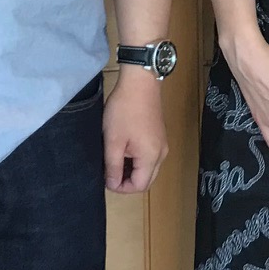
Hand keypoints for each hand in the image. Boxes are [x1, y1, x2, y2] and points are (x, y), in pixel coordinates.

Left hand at [102, 71, 168, 193]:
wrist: (140, 82)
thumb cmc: (124, 110)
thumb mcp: (113, 140)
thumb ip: (113, 166)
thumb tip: (112, 184)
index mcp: (151, 157)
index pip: (139, 186)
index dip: (121, 187)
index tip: (106, 178)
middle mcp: (162, 154)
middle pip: (146, 179)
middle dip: (127, 180)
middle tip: (109, 171)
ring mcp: (162, 144)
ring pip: (148, 168)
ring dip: (131, 169)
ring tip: (114, 159)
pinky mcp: (159, 135)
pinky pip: (149, 156)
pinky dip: (137, 159)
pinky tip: (123, 148)